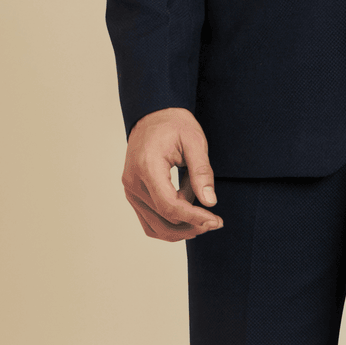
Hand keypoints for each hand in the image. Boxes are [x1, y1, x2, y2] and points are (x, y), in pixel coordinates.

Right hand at [122, 107, 222, 242]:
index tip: (215, 220)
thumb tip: (210, 202)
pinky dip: (169, 225)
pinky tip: (188, 217)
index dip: (194, 217)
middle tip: (215, 222)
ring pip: (155, 227)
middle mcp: (133, 182)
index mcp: (147, 166)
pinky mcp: (133, 194)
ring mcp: (130, 190)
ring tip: (203, 218)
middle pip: (163, 220)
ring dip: (181, 229)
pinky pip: (149, 222)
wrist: (152, 115)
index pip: (169, 205)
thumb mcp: (194, 141)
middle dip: (192, 225)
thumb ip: (202, 172)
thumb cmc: (173, 124)